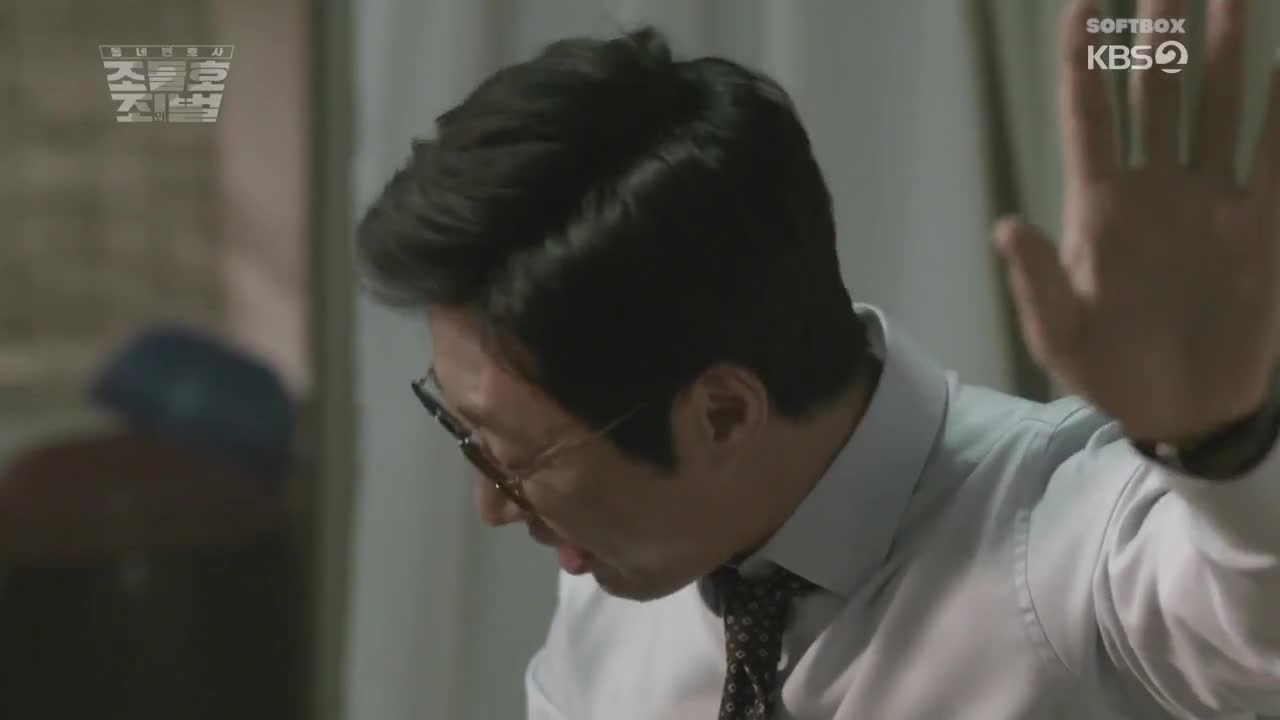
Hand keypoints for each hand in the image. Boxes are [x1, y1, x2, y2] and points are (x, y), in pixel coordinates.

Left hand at [995, 0, 1279, 442]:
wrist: (1183, 411)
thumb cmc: (1110, 373)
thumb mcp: (1060, 336)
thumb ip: (1037, 282)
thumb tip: (1005, 225)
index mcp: (1100, 207)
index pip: (1089, 118)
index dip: (1084, 64)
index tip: (1080, 5)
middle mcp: (1156, 189)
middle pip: (1157, 95)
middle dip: (1160, 37)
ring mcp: (1210, 202)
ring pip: (1218, 109)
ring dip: (1226, 53)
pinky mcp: (1259, 227)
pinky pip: (1277, 160)